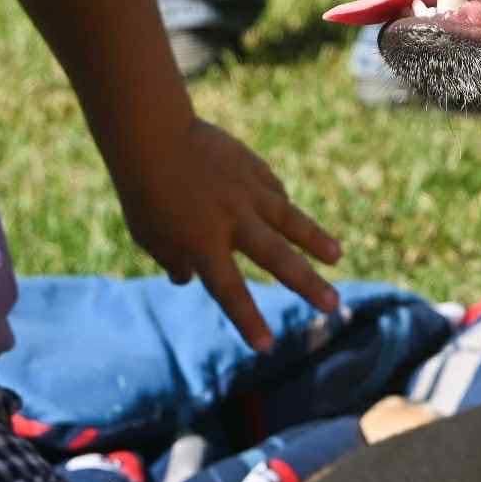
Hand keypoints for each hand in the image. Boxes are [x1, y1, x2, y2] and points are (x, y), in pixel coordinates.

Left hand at [114, 119, 342, 351]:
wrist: (151, 134)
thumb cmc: (143, 191)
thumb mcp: (148, 234)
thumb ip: (171, 259)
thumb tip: (187, 279)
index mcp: (203, 244)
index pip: (230, 291)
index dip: (249, 320)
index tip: (267, 346)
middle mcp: (232, 222)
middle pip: (278, 259)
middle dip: (308, 285)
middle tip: (334, 306)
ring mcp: (247, 193)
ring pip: (291, 220)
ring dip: (316, 241)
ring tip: (337, 257)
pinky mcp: (252, 169)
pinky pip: (272, 190)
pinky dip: (280, 204)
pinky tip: (289, 212)